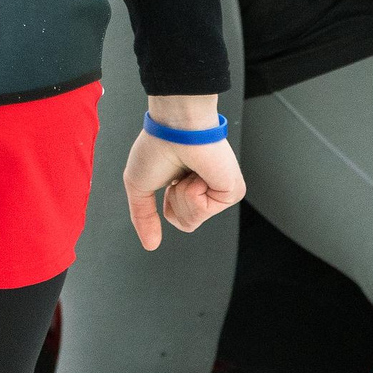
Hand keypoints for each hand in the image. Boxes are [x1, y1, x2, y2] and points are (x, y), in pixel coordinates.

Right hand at [125, 94, 244, 249]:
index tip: (170, 177)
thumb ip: (143, 218)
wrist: (175, 127)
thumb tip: (150, 245)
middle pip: (187, 224)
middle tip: (180, 174)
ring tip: (190, 171)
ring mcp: (223, 192)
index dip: (167, 203)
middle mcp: (211, 191)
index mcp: (193, 187)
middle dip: (174, 202)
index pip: (179, 218)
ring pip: (193, 221)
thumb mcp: (139, 187)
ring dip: (182, 195)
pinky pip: (202, 212)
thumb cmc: (157, 146)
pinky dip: (192, 192)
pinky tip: (199, 173)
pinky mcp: (233, 191)